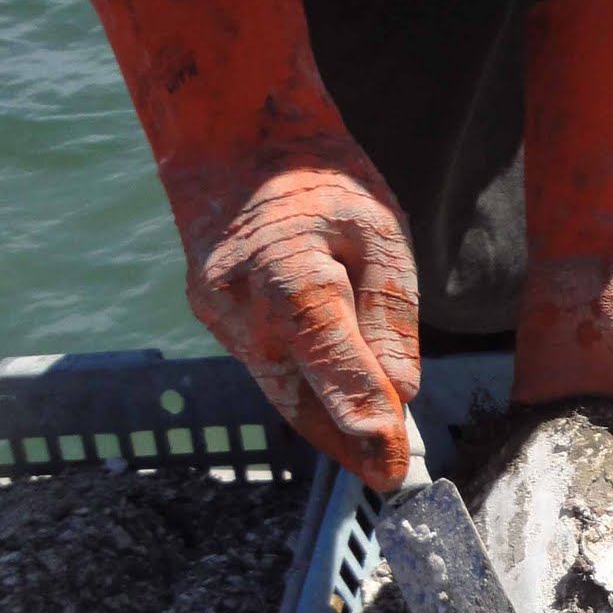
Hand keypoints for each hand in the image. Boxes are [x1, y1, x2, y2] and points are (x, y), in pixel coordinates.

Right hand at [176, 137, 420, 490]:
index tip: (394, 467)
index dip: (367, 427)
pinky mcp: (211, 320)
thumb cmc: (319, 179)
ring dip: (326, 428)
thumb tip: (401, 391)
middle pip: (301, 400)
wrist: (233, 138)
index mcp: (290, 276)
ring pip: (281, 393)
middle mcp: (244, 307)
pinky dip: (303, 395)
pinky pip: (266, 371)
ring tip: (372, 454)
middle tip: (389, 474)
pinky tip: (337, 411)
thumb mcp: (382, 230)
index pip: (334, 372)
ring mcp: (219, 317)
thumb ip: (392, 314)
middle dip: (348, 444)